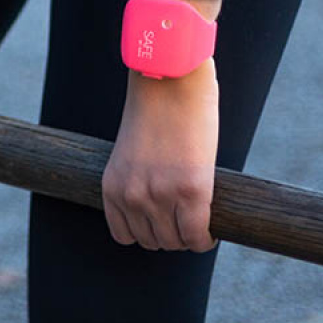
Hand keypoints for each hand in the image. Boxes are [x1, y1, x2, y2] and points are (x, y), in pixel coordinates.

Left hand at [102, 57, 218, 251]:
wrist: (169, 80)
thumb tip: (159, 209)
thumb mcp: (132, 153)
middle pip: (153, 241)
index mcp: (112, 186)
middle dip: (170, 234)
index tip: (163, 223)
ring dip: (188, 238)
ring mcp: (160, 196)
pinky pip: (197, 235)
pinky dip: (205, 238)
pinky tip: (210, 229)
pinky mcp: (191, 190)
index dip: (147, 232)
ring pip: (175, 243)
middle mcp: (132, 196)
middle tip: (186, 220)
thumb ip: (139, 181)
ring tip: (198, 222)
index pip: (125, 235)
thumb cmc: (154, 109)